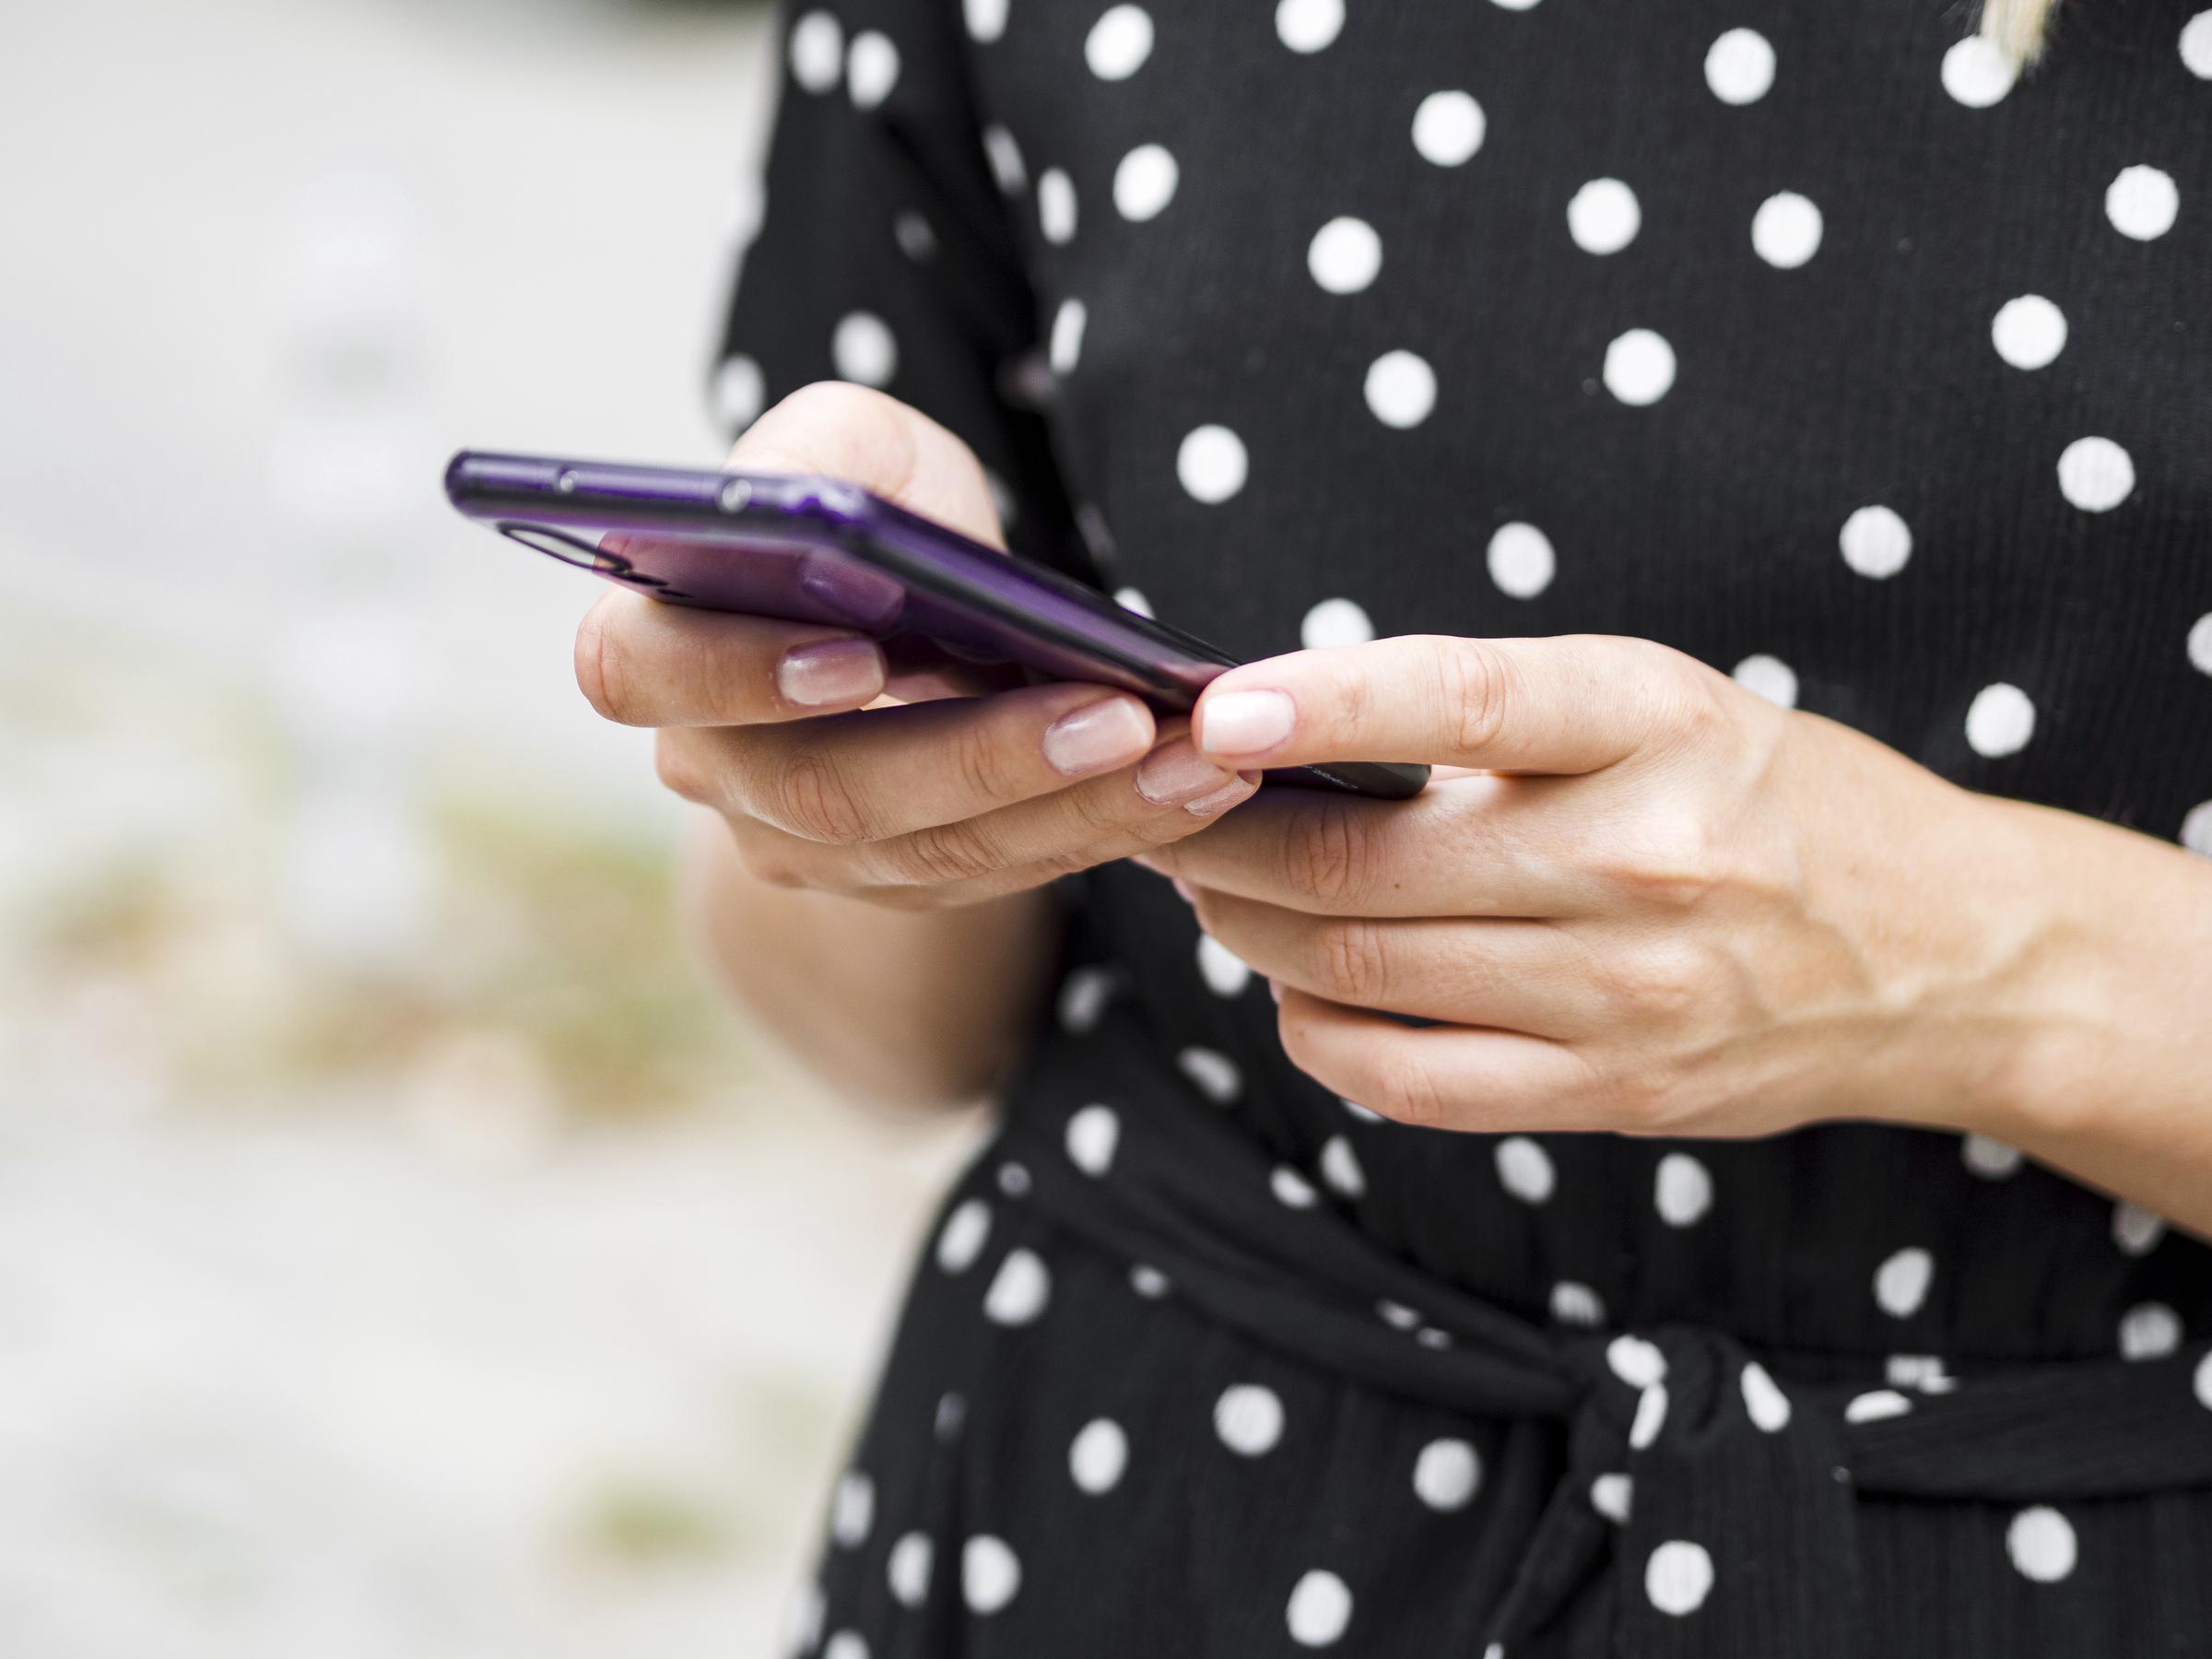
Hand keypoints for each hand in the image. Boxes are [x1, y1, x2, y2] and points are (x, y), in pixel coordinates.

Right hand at [575, 383, 1257, 908]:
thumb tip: (823, 522)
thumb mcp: (846, 446)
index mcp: (655, 644)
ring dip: (1077, 808)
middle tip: (1115, 717)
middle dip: (982, 758)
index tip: (861, 656)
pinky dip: (1102, 830)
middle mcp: (712, 766)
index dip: (740, 675)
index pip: (643, 674)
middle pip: (828, 792)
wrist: (897, 607)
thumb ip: (819, 458)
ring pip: (933, 852)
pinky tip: (1194, 787)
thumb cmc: (868, 504)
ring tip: (1196, 757)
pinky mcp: (898, 883)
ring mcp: (800, 846)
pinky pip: (998, 876)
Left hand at [1144, 633, 2119, 1139]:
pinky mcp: (1611, 1094)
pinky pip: (1404, 1080)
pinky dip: (1315, 1029)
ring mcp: (1625, 995)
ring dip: (1246, 924)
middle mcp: (1640, 862)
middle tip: (1158, 805)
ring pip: (1357, 969)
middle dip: (1220, 838)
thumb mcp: (1658, 709)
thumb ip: (1491, 721)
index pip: (1465, 702)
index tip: (1212, 702)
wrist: (1942, 953)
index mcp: (1656, 725)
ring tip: (1209, 881)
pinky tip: (1295, 981)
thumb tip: (1275, 740)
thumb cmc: (1765, 800)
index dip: (1323, 703)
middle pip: (1363, 866)